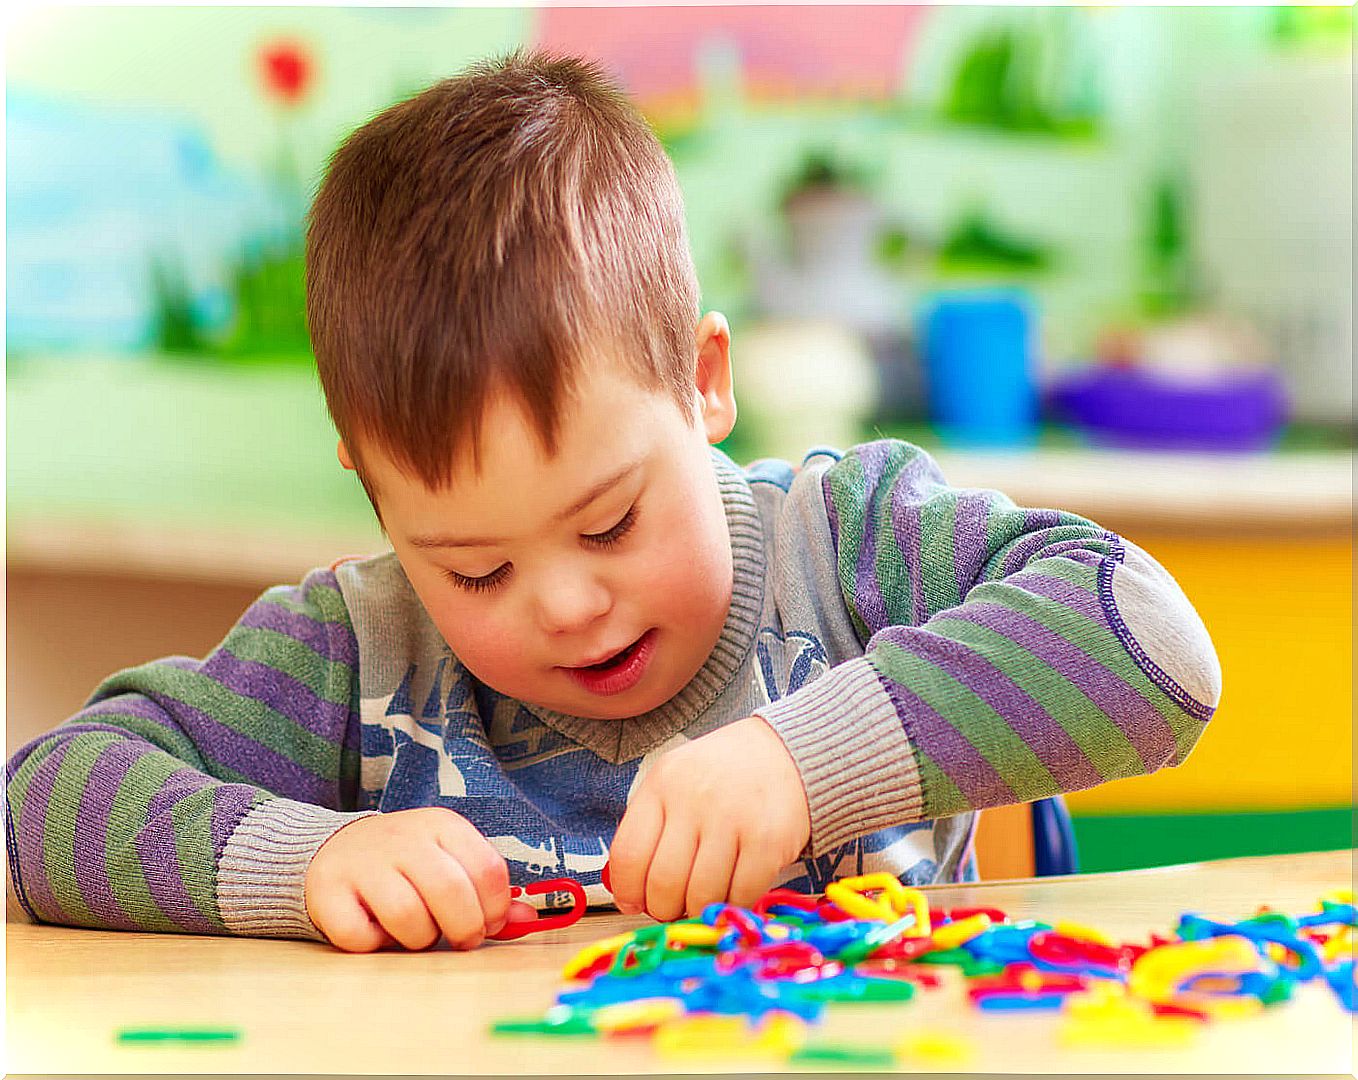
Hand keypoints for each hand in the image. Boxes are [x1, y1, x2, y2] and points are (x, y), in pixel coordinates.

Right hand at [305, 807, 535, 951]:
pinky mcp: (329, 891)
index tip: (488, 923)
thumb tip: (529, 919)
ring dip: (419, 939)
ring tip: (416, 931)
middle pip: (451, 893)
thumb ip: (488, 893)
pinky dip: (374, 944)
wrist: (337, 847)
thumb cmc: (408, 863)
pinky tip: (376, 929)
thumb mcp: (452, 862)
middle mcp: (405, 838)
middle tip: (459, 939)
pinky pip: (361, 936)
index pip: (488, 870)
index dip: (495, 908)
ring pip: (407, 917)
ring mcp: (364, 863)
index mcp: (442, 826)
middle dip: (464, 929)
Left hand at [608, 716, 810, 920]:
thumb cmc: (722, 775)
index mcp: (662, 783)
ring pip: (700, 895)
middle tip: (672, 907)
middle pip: (663, 883)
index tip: (634, 903)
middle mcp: (694, 799)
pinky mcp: (768, 840)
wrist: (786, 753)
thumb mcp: (675, 782)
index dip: (627, 890)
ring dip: (698, 910)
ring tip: (703, 900)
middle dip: (663, 908)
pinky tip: (733, 891)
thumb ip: (650, 828)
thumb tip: (629, 892)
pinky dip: (733, 904)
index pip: (628, 854)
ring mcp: (733, 819)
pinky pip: (740, 895)